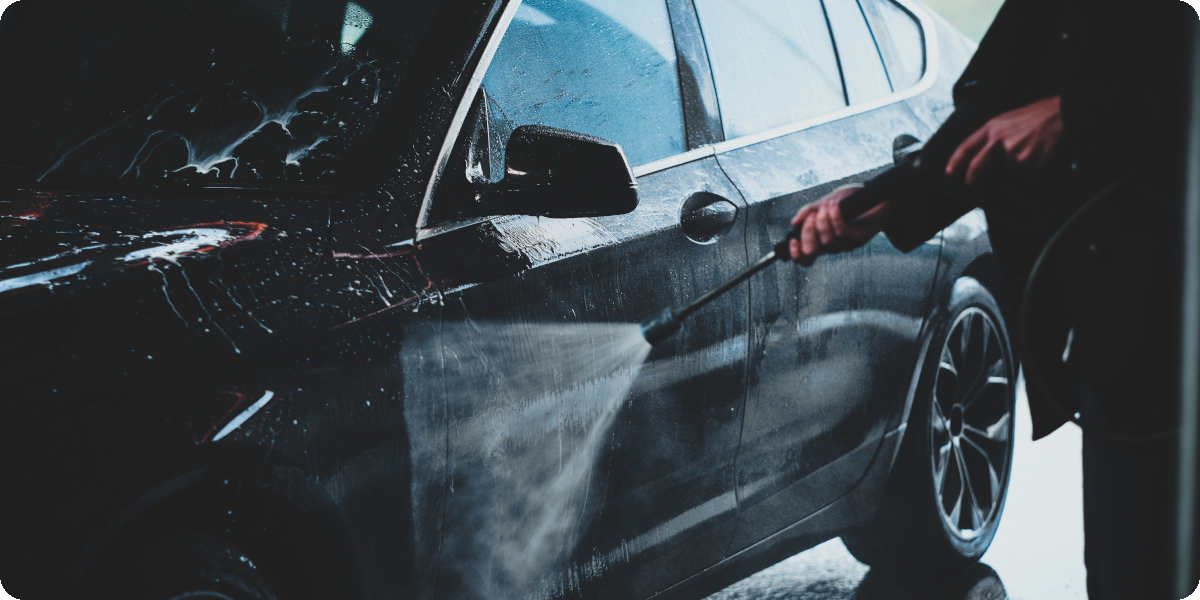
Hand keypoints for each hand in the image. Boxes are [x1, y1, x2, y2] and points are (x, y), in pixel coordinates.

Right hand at [788, 185, 890, 264]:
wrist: (877, 196)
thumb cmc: (851, 200)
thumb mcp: (825, 202)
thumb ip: (809, 211)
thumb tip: (794, 223)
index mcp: (822, 240)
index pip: (806, 258)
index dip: (796, 255)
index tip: (793, 241)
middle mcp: (833, 246)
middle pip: (813, 252)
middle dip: (808, 233)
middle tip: (811, 216)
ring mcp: (847, 244)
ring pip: (828, 241)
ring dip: (823, 222)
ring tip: (827, 206)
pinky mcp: (860, 239)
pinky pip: (843, 233)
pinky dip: (835, 219)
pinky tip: (834, 207)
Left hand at [946, 95, 1062, 186]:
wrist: (1065, 113)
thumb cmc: (1041, 118)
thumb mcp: (1010, 119)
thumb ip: (994, 136)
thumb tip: (983, 158)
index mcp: (992, 127)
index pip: (966, 148)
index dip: (955, 163)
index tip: (949, 174)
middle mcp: (998, 139)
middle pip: (976, 169)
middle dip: (974, 184)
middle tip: (976, 191)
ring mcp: (1011, 152)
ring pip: (1002, 177)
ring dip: (1011, 179)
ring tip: (1029, 165)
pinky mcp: (1026, 163)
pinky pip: (1022, 180)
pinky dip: (1029, 179)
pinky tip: (1040, 165)